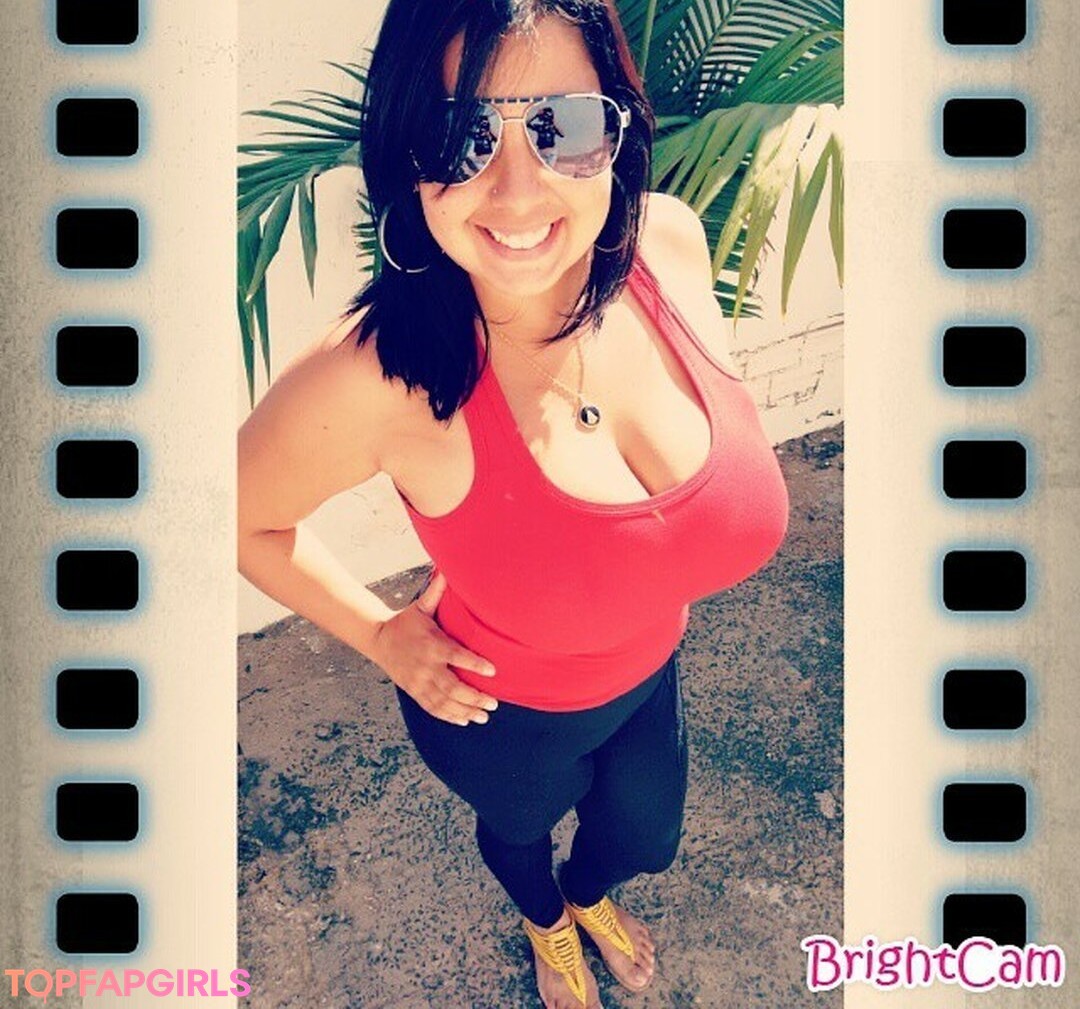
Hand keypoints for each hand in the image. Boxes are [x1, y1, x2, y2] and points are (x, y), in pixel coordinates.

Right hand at [370, 570, 498, 725]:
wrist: (379, 640)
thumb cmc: (406, 622)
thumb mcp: (421, 606)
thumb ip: (437, 592)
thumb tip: (447, 569)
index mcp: (432, 644)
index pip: (456, 656)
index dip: (474, 664)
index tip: (492, 671)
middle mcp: (426, 666)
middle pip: (452, 686)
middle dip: (474, 697)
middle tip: (493, 703)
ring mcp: (419, 681)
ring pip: (444, 701)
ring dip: (465, 711)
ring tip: (484, 716)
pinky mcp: (414, 691)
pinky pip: (432, 707)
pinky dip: (448, 716)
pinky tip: (464, 720)